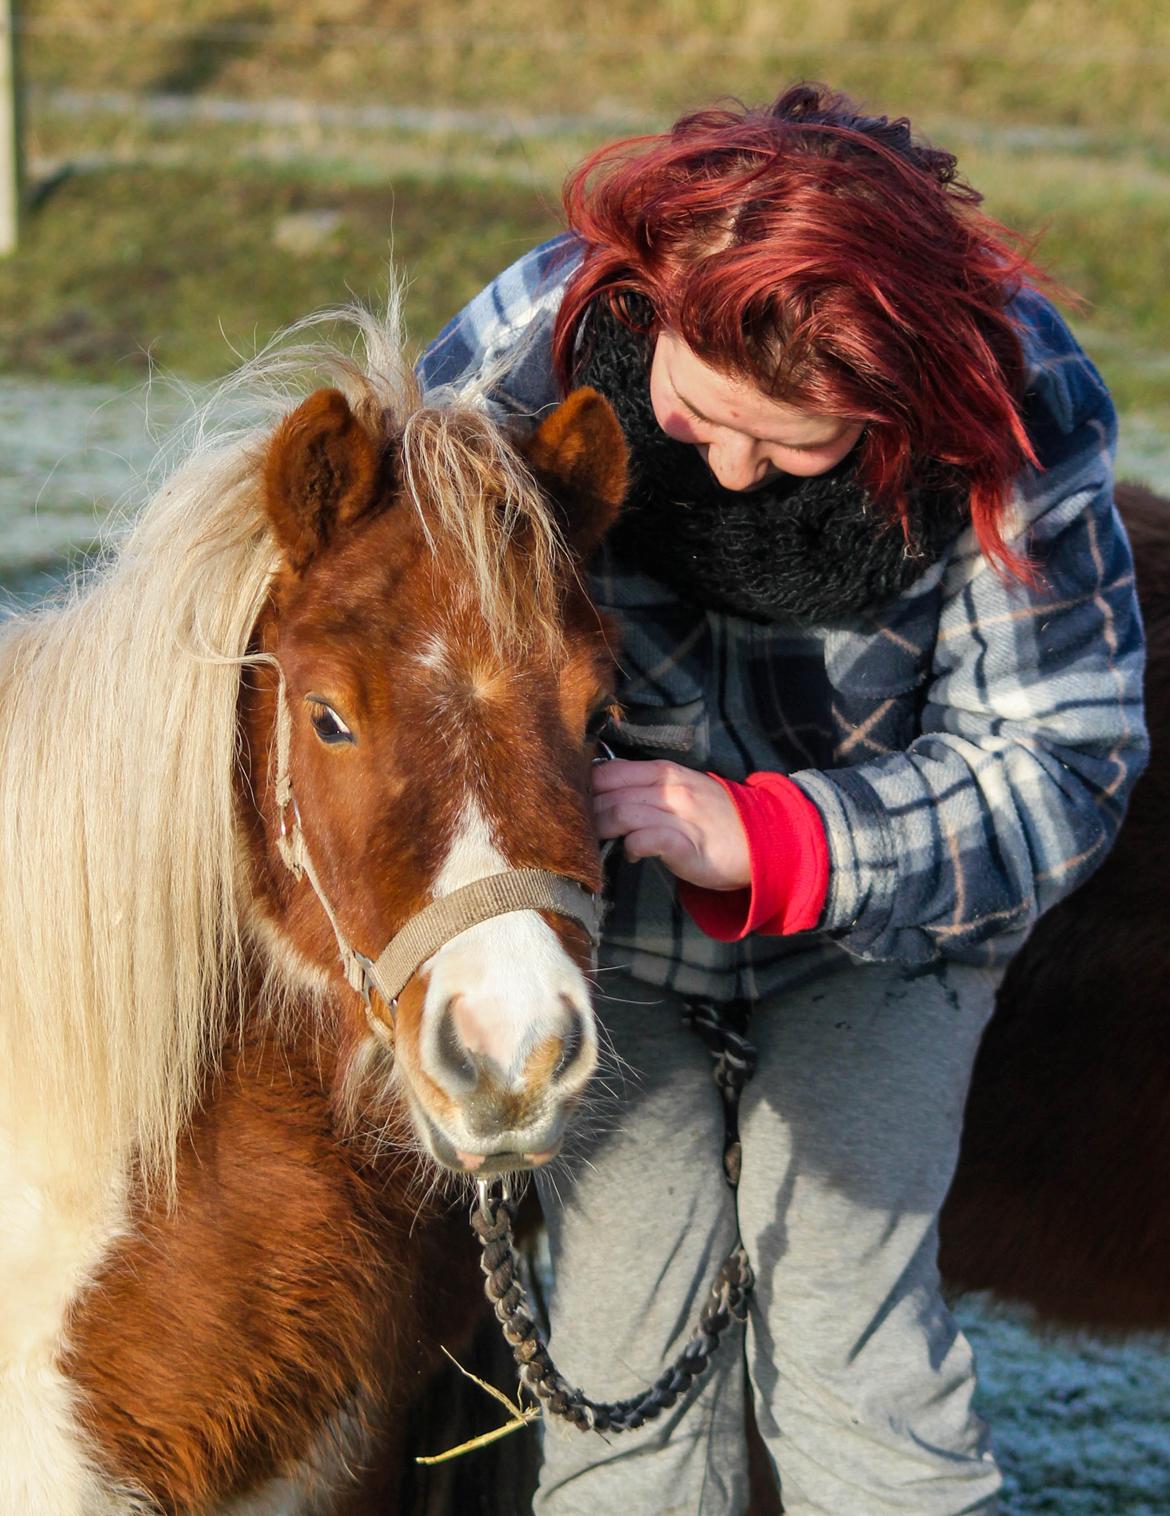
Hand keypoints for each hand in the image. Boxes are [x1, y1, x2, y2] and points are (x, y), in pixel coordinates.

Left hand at [591, 759, 750, 890]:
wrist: (762, 839)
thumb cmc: (713, 817)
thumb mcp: (679, 790)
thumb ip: (643, 788)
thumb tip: (599, 794)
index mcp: (663, 772)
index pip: (608, 771)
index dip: (584, 787)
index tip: (573, 805)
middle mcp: (669, 789)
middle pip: (608, 794)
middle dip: (587, 813)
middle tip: (579, 830)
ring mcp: (679, 816)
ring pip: (622, 813)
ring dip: (603, 830)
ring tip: (600, 843)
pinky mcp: (686, 845)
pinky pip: (648, 839)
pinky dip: (632, 846)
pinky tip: (632, 854)